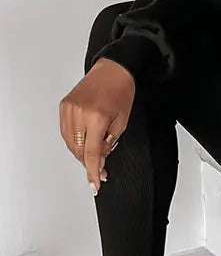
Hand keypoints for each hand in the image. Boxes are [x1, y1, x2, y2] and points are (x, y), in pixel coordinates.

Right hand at [59, 57, 135, 194]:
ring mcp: (68, 109)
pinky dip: (74, 141)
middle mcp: (79, 113)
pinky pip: (66, 131)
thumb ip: (108, 144)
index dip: (93, 172)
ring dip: (81, 153)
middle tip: (101, 171)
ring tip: (95, 155)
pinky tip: (85, 143)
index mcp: (96, 118)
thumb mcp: (121, 123)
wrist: (113, 69)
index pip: (91, 153)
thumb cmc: (121, 92)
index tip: (95, 185)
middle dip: (89, 163)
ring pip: (70, 143)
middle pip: (78, 150)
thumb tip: (98, 161)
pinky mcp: (64, 106)